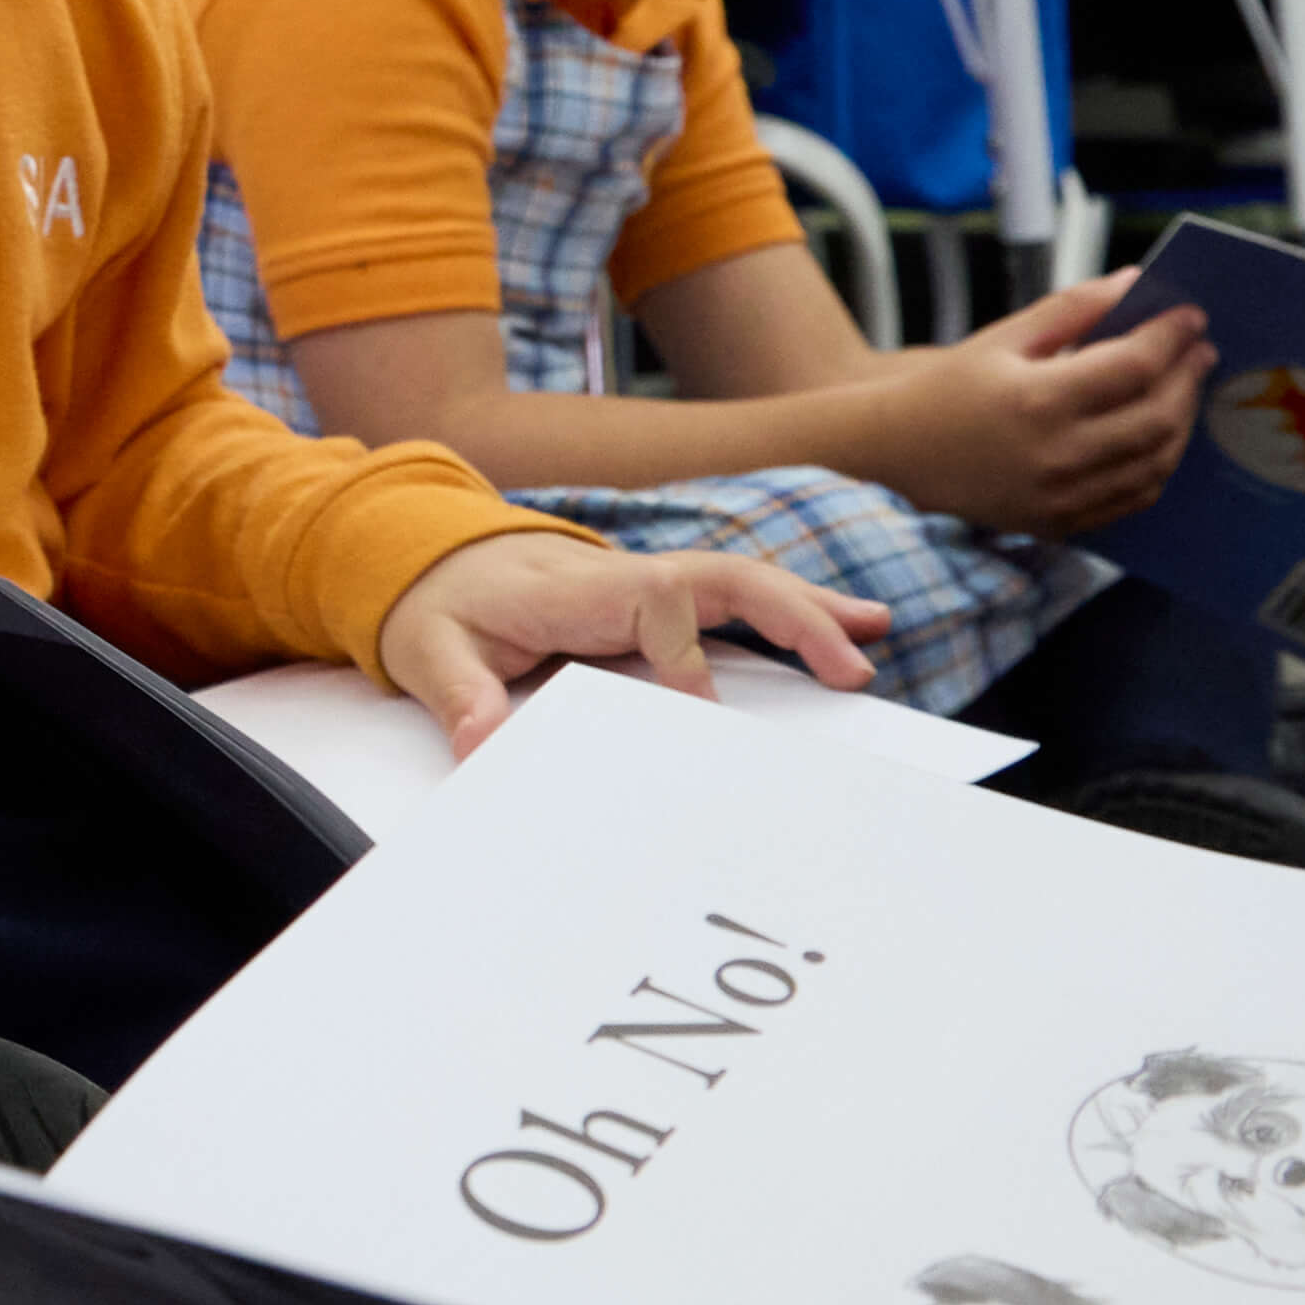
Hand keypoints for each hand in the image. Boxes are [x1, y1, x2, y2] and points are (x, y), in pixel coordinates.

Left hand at [374, 531, 874, 748]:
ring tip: (876, 635)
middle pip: (725, 579)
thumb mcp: (428, 651)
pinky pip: (735, 603)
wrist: (435, 562)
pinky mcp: (660, 603)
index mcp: (575, 590)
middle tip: (850, 667)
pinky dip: (792, 613)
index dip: (683, 652)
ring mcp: (649, 586)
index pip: (654, 601)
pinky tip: (847, 630)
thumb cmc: (440, 606)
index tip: (700, 707)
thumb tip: (482, 743)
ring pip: (743, 585)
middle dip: (792, 617)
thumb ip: (457, 695)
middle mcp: (626, 579)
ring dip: (811, 609)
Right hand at [777, 269, 1211, 531]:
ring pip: (1155, 463)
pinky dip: (1157, 465)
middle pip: (1157, 417)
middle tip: (1199, 349)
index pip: (1134, 365)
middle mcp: (1056, 455)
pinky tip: (1159, 434)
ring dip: (1181, 422)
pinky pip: (1132, 498)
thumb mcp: (1004, 337)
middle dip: (1187, 378)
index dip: (1172, 337)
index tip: (1192, 315)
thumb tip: (1134, 282)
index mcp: (1039, 400)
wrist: (895, 457)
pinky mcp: (1060, 524)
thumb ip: (1074, 309)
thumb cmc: (947, 390)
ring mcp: (1061, 498)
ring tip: (1184, 388)